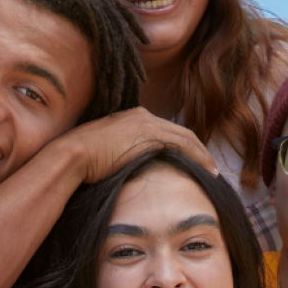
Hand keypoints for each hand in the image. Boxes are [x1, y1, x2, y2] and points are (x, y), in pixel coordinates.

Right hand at [57, 107, 217, 182]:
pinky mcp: (151, 136)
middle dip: (198, 148)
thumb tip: (127, 170)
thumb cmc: (82, 159)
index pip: (165, 130)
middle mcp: (142, 116)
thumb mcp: (105, 152)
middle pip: (180, 131)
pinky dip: (198, 157)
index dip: (182, 145)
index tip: (191, 159)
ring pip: (186, 137)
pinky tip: (207, 170)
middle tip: (209, 166)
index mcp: (132, 117)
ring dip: (202, 154)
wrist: (74, 154)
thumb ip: (121, 154)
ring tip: (213, 171)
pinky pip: (183, 145)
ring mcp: (148, 124)